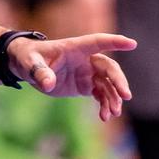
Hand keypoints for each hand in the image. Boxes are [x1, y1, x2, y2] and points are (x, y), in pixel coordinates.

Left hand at [5, 33, 136, 121]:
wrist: (26, 67)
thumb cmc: (28, 58)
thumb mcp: (30, 63)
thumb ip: (40, 71)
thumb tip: (48, 84)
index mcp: (74, 48)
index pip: (98, 42)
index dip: (114, 42)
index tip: (132, 43)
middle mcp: (85, 59)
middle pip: (109, 67)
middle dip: (118, 80)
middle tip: (125, 96)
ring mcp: (87, 73)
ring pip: (108, 84)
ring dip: (113, 98)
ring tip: (113, 113)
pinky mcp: (85, 85)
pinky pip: (101, 95)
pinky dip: (105, 105)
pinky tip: (105, 116)